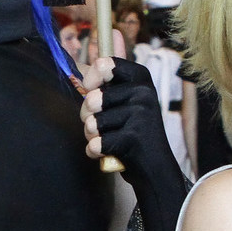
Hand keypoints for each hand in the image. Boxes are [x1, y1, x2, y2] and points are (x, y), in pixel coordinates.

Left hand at [79, 56, 174, 179]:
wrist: (155, 166)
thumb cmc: (133, 129)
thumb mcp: (124, 98)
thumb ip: (102, 81)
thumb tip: (76, 65)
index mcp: (140, 77)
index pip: (103, 64)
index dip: (90, 79)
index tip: (90, 88)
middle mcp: (144, 92)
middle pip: (92, 98)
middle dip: (87, 115)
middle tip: (102, 123)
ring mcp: (141, 114)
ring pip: (92, 123)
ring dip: (92, 136)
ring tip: (108, 137)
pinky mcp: (134, 138)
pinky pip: (96, 144)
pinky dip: (95, 151)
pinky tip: (108, 151)